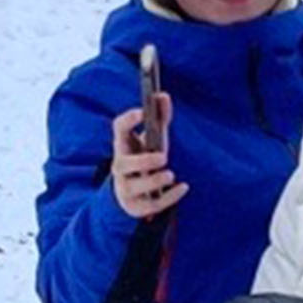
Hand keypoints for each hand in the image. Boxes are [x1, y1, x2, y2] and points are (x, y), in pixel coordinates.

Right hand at [111, 101, 187, 219]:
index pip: (119, 130)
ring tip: (170, 175)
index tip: (142, 111)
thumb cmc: (143, 160)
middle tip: (163, 157)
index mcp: (123, 146)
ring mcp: (126, 189)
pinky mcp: (137, 207)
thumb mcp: (151, 140)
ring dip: (154, 180)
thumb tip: (163, 96)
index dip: (128, 120)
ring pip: (135, 186)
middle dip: (143, 161)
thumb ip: (159, 119)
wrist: (130, 195)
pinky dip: (169, 197)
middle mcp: (120, 168)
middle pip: (124, 164)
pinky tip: (184, 187)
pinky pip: (152, 205)